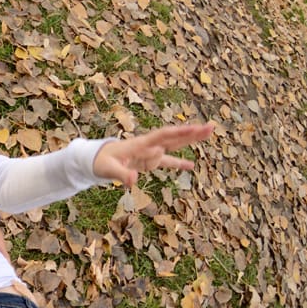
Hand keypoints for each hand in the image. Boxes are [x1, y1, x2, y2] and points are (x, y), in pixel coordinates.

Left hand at [93, 123, 213, 186]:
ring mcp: (150, 152)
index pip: (163, 136)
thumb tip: (134, 181)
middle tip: (211, 127)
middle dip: (191, 132)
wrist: (96, 158)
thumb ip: (122, 174)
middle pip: (174, 137)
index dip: (179, 132)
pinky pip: (167, 161)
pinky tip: (192, 166)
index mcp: (140, 144)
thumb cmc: (101, 162)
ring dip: (190, 140)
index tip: (194, 128)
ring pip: (174, 145)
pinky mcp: (149, 161)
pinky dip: (179, 163)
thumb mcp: (109, 169)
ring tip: (208, 134)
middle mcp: (149, 145)